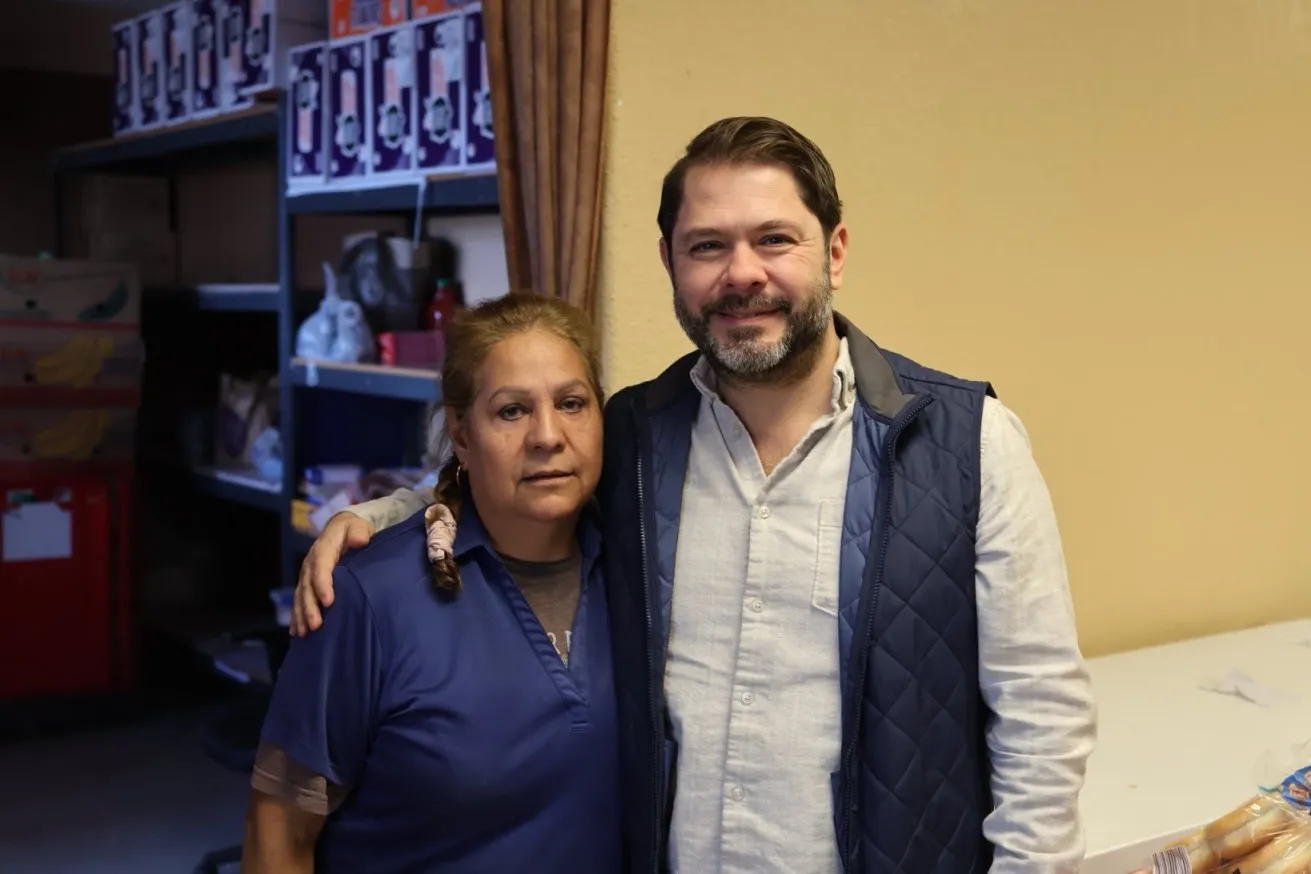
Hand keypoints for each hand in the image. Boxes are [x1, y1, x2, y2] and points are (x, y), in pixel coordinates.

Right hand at [291, 512, 374, 636]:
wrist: (341, 529)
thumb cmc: (353, 530)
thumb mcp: (357, 526)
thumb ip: (358, 532)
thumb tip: (359, 540)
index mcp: (323, 549)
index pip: (322, 568)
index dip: (323, 584)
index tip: (328, 602)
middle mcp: (311, 564)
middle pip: (307, 587)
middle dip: (310, 607)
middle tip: (315, 626)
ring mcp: (307, 575)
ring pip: (301, 596)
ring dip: (301, 615)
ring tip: (304, 633)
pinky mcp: (307, 584)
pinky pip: (299, 601)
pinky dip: (297, 616)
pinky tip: (297, 633)